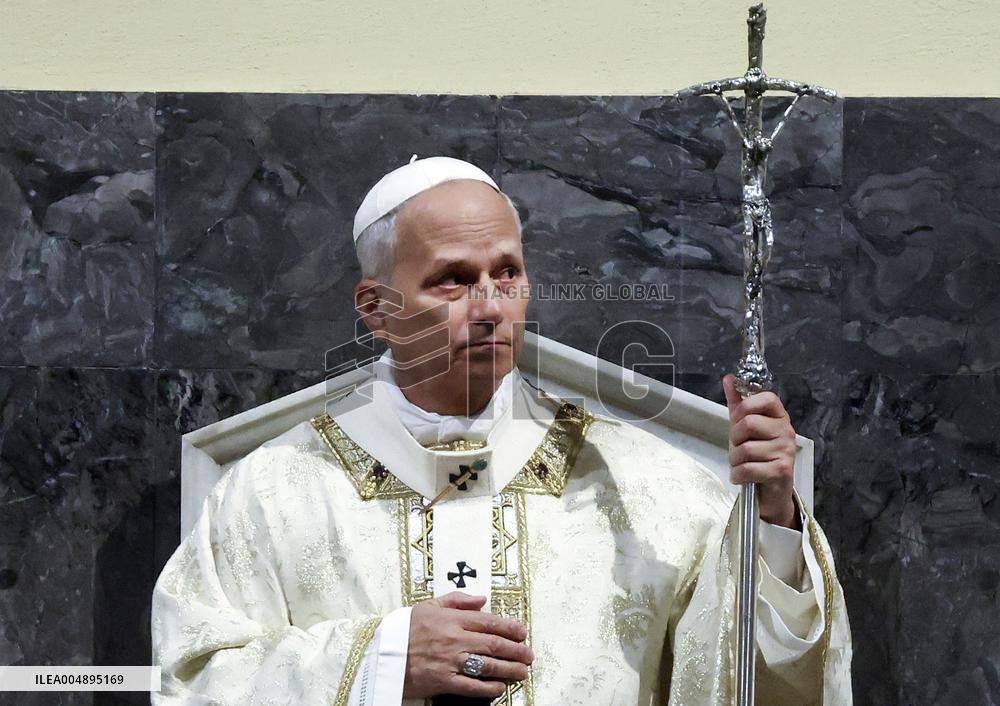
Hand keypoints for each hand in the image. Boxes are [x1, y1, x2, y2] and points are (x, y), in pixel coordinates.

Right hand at [403, 591, 532, 698]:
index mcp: (453, 619)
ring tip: (522, 671)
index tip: (522, 633)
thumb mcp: (429, 606)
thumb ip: (457, 600)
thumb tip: (482, 599)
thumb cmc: (407, 629)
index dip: (510, 628)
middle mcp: (455, 639)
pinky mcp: (443, 681)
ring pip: (487, 665)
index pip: (489, 622)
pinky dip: (488, 687)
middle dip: (516, 650)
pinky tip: (500, 687)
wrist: (384, 653)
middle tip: (529, 655)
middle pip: (493, 644)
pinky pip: (471, 685)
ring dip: (509, 669)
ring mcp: (450, 661)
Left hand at [722, 374, 800, 529]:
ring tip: (741, 464)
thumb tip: (729, 378)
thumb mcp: (745, 427)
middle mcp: (786, 431)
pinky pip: (748, 469)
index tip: (739, 420)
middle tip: (739, 447)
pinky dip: (737, 475)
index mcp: (779, 416)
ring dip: (735, 460)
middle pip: (749, 423)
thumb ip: (738, 403)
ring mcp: (786, 451)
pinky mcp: (782, 471)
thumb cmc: (758, 455)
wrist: (771, 490)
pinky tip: (741, 476)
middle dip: (735, 438)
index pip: (766, 398)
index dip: (746, 407)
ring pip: (745, 449)